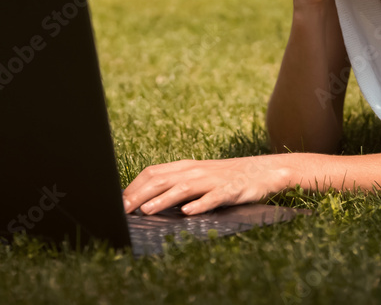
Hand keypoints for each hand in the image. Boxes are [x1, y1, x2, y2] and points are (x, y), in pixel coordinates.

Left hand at [122, 156, 288, 214]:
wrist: (263, 171)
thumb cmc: (226, 177)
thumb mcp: (198, 177)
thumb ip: (175, 184)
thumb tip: (144, 199)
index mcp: (185, 167)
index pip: (153, 173)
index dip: (133, 187)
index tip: (118, 202)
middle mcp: (195, 171)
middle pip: (162, 179)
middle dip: (140, 195)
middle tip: (124, 210)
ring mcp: (213, 180)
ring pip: (184, 187)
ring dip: (164, 199)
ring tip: (147, 210)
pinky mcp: (230, 190)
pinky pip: (213, 197)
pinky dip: (200, 204)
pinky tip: (188, 212)